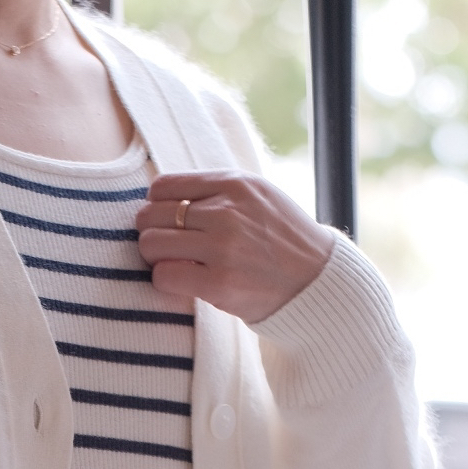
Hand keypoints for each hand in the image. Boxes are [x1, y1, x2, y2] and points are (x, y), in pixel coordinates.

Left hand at [135, 171, 333, 324]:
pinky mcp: (219, 283)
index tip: (167, 224)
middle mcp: (226, 211)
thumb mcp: (258, 197)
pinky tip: (182, 283)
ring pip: (151, 244)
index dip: (156, 207)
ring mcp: (222, 248)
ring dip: (155, 258)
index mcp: (234, 184)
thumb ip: (216, 192)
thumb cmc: (281, 241)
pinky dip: (165, 281)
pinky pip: (163, 276)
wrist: (316, 282)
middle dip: (152, 233)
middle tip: (168, 249)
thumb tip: (161, 196)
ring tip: (175, 265)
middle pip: (151, 215)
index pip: (163, 186)